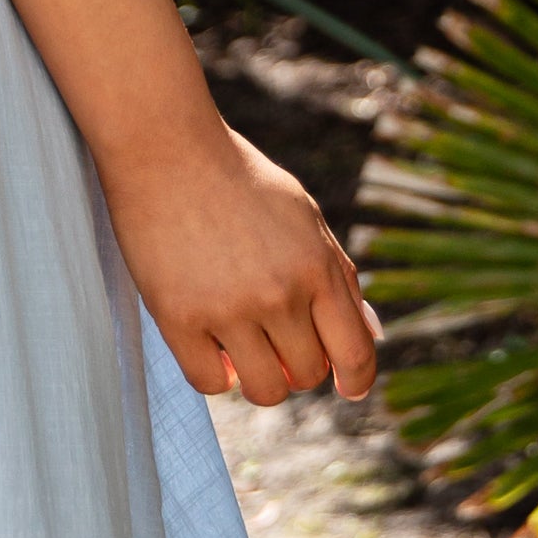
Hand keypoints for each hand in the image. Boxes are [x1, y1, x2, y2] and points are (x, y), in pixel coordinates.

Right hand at [100, 114, 379, 406]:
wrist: (166, 147)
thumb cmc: (238, 179)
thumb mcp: (304, 216)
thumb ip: (339, 274)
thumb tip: (371, 334)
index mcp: (317, 267)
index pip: (354, 353)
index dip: (356, 380)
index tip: (346, 386)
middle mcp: (279, 293)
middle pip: (306, 375)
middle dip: (297, 365)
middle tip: (274, 340)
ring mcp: (228, 308)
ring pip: (263, 390)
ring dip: (258, 378)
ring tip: (242, 349)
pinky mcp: (178, 317)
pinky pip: (210, 383)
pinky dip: (216, 373)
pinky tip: (210, 346)